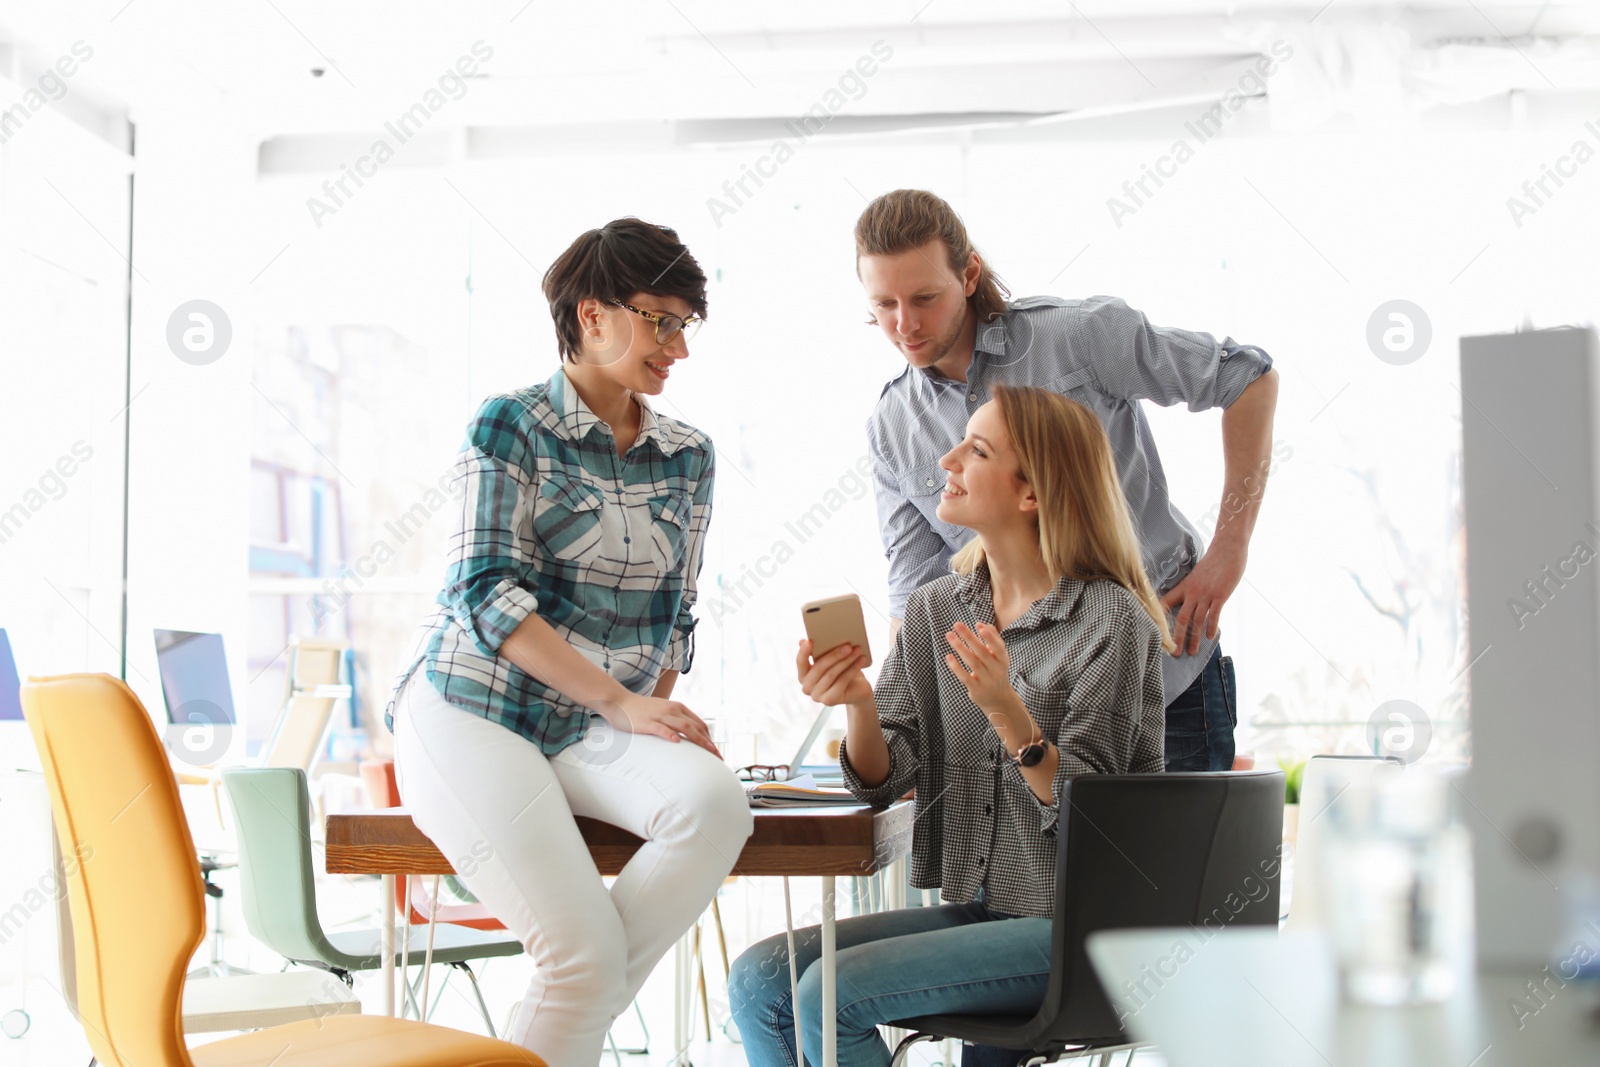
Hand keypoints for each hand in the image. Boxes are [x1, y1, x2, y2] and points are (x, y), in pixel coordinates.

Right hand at [601, 692, 719, 756]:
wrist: (620, 701)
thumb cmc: (641, 710)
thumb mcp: (663, 712)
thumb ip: (675, 720)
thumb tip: (687, 735)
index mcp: (678, 708)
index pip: (699, 723)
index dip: (709, 737)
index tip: (715, 750)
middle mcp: (672, 710)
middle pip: (695, 726)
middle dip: (708, 742)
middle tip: (718, 756)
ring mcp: (660, 715)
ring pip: (684, 726)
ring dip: (698, 740)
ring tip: (707, 751)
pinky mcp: (647, 722)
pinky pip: (661, 728)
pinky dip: (670, 734)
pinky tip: (677, 742)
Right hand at [796, 639, 872, 707]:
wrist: (856, 690)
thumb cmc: (841, 671)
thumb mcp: (831, 659)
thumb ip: (818, 651)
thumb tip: (802, 641)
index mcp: (803, 675)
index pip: (800, 662)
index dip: (803, 652)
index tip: (810, 641)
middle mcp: (807, 687)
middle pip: (819, 667)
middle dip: (834, 655)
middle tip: (848, 645)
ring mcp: (817, 696)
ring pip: (832, 673)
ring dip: (846, 660)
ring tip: (857, 650)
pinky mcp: (829, 701)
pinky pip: (842, 681)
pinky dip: (852, 669)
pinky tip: (861, 660)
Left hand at [943, 622, 1018, 717]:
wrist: (999, 700)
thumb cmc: (996, 671)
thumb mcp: (999, 657)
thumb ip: (993, 639)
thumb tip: (982, 624)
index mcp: (1003, 660)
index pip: (998, 647)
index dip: (989, 636)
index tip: (978, 625)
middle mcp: (996, 670)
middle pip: (982, 652)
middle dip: (969, 637)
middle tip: (956, 624)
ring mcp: (986, 680)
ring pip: (972, 662)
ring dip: (960, 647)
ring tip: (949, 635)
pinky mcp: (976, 689)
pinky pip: (965, 677)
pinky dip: (956, 667)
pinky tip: (948, 656)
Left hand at [1160, 541, 1245, 654]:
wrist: (1227, 549)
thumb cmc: (1214, 561)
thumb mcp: (1197, 574)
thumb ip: (1193, 588)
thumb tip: (1190, 599)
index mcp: (1185, 586)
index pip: (1166, 603)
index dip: (1159, 617)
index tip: (1153, 631)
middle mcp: (1193, 592)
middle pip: (1181, 618)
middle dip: (1177, 637)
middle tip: (1173, 652)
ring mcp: (1206, 594)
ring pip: (1197, 620)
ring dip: (1194, 638)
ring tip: (1192, 651)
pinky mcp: (1220, 595)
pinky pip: (1214, 614)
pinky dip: (1211, 627)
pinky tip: (1209, 637)